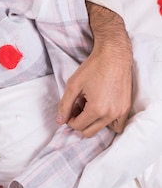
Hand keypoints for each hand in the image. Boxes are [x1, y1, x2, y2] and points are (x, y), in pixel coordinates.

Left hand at [57, 3, 132, 136]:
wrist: (113, 56)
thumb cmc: (92, 68)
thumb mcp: (73, 85)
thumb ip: (65, 105)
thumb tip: (60, 121)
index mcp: (97, 109)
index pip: (78, 126)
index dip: (69, 119)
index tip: (70, 107)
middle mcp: (111, 114)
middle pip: (89, 131)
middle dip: (80, 121)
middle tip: (78, 105)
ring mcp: (121, 112)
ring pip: (102, 129)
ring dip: (93, 122)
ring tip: (89, 105)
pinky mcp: (127, 108)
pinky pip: (117, 125)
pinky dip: (107, 122)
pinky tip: (101, 108)